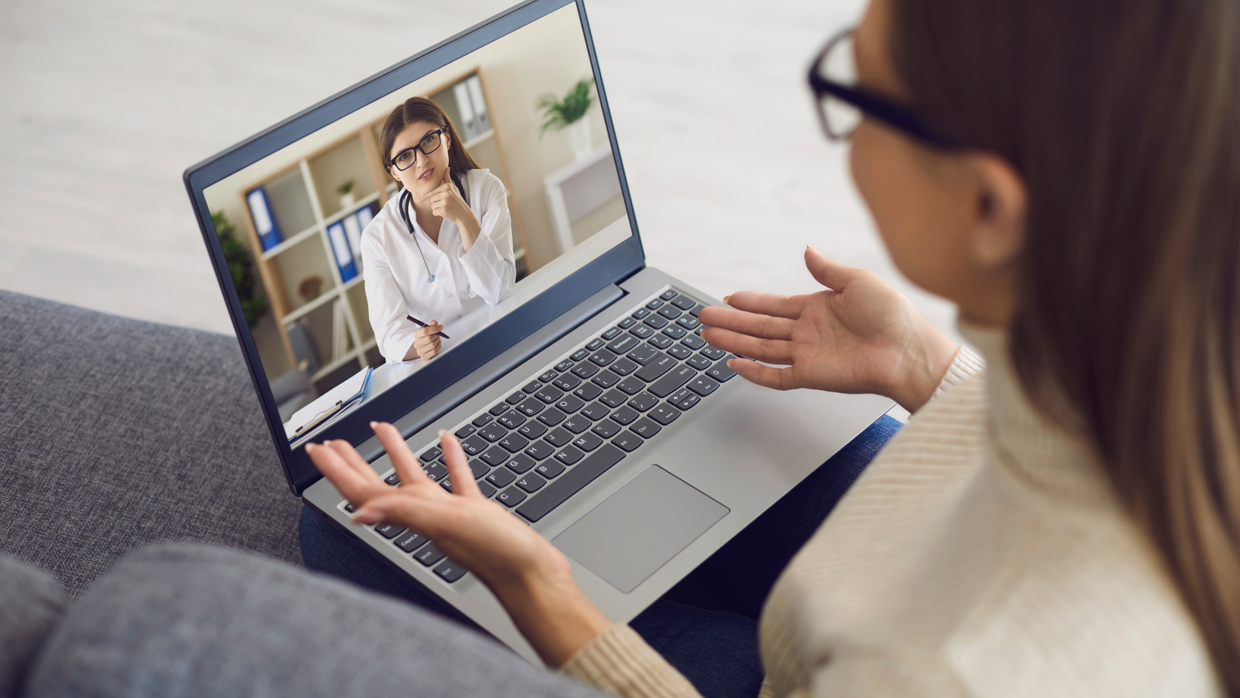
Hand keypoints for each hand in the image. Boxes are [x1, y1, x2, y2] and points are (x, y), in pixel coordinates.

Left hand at [306, 424, 610, 666]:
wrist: (534, 575)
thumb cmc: (495, 555)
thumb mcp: (446, 524)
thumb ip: (405, 514)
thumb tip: (359, 513)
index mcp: (414, 515)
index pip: (364, 491)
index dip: (337, 470)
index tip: (317, 450)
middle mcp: (425, 514)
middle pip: (378, 484)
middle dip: (353, 462)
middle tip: (333, 443)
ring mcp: (449, 513)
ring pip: (414, 477)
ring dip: (396, 453)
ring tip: (382, 428)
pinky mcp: (475, 511)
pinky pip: (456, 479)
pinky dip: (449, 458)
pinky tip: (447, 442)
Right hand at [411, 321, 442, 359]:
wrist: (422, 346)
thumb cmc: (425, 336)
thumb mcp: (427, 328)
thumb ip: (431, 324)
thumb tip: (435, 322)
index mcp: (416, 335)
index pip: (425, 331)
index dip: (434, 328)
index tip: (441, 327)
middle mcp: (416, 344)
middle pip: (429, 338)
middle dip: (436, 335)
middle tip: (438, 334)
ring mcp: (420, 351)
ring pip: (433, 345)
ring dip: (438, 341)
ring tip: (437, 338)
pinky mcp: (424, 357)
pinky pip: (434, 351)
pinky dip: (438, 346)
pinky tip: (437, 343)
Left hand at [418, 166, 475, 229]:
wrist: (464, 214)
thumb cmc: (457, 201)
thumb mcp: (453, 189)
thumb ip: (447, 179)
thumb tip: (447, 168)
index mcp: (447, 186)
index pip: (432, 191)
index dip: (426, 196)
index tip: (419, 200)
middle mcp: (446, 193)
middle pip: (431, 198)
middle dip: (436, 202)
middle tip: (445, 204)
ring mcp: (445, 202)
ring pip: (432, 206)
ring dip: (437, 208)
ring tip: (446, 208)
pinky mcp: (443, 210)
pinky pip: (434, 212)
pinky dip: (438, 214)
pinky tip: (445, 212)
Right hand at [698, 247, 958, 412]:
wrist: (909, 350)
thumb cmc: (892, 315)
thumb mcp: (857, 280)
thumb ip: (827, 269)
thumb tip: (807, 250)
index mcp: (817, 308)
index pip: (774, 306)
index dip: (750, 303)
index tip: (728, 299)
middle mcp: (807, 332)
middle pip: (759, 327)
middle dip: (731, 322)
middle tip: (703, 318)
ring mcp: (807, 355)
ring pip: (760, 348)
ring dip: (733, 341)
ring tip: (708, 335)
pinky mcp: (811, 375)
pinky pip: (776, 376)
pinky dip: (755, 372)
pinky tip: (735, 364)